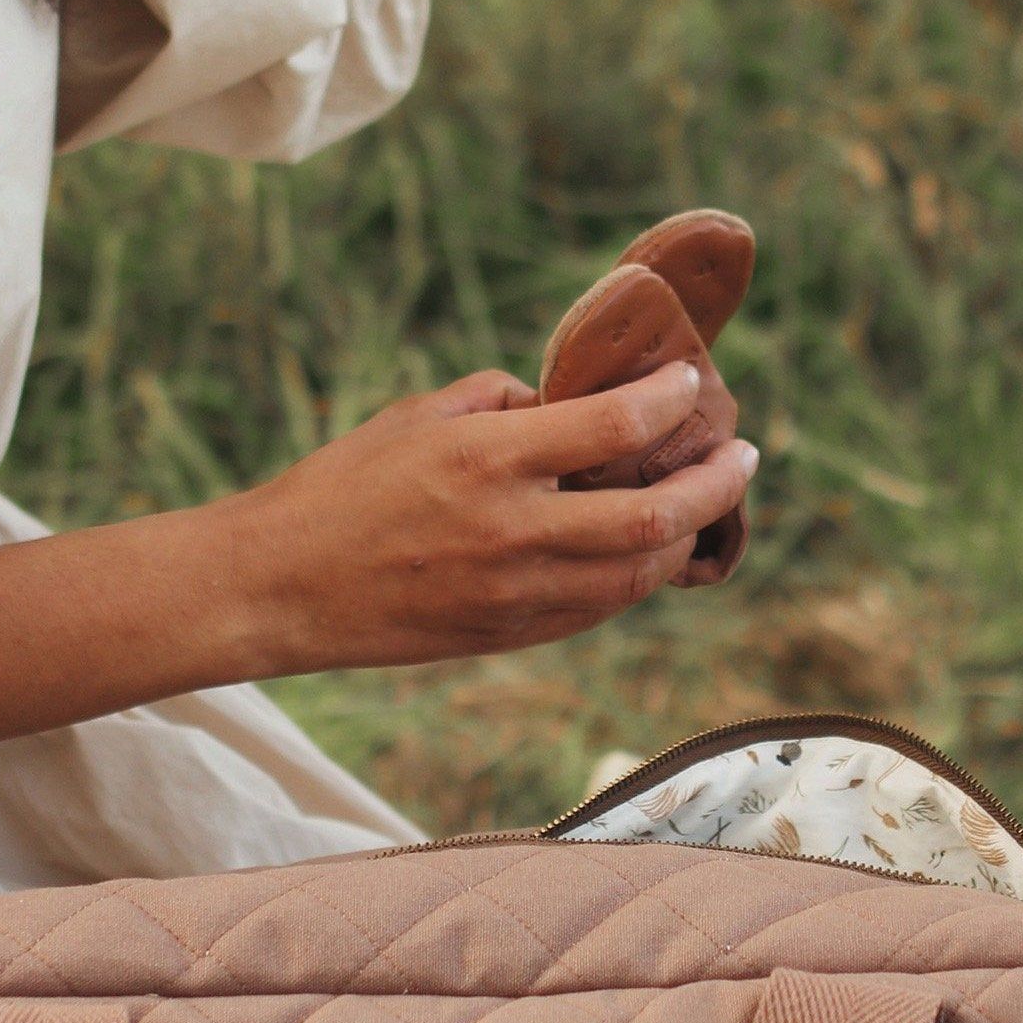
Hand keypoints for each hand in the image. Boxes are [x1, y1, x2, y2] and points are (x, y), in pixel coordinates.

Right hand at [234, 365, 759, 674]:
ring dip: (683, 542)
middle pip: (650, 518)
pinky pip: (596, 609)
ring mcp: (513, 594)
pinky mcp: (506, 636)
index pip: (613, 427)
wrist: (280, 587)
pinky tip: (646, 553)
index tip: (692, 386)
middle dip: (711, 486)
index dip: (668, 403)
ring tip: (703, 508)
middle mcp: (510, 530)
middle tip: (743, 459)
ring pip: (635, 577)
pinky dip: (634, 579)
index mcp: (485, 458)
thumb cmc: (340, 488)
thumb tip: (567, 404)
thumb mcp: (417, 415)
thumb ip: (501, 401)